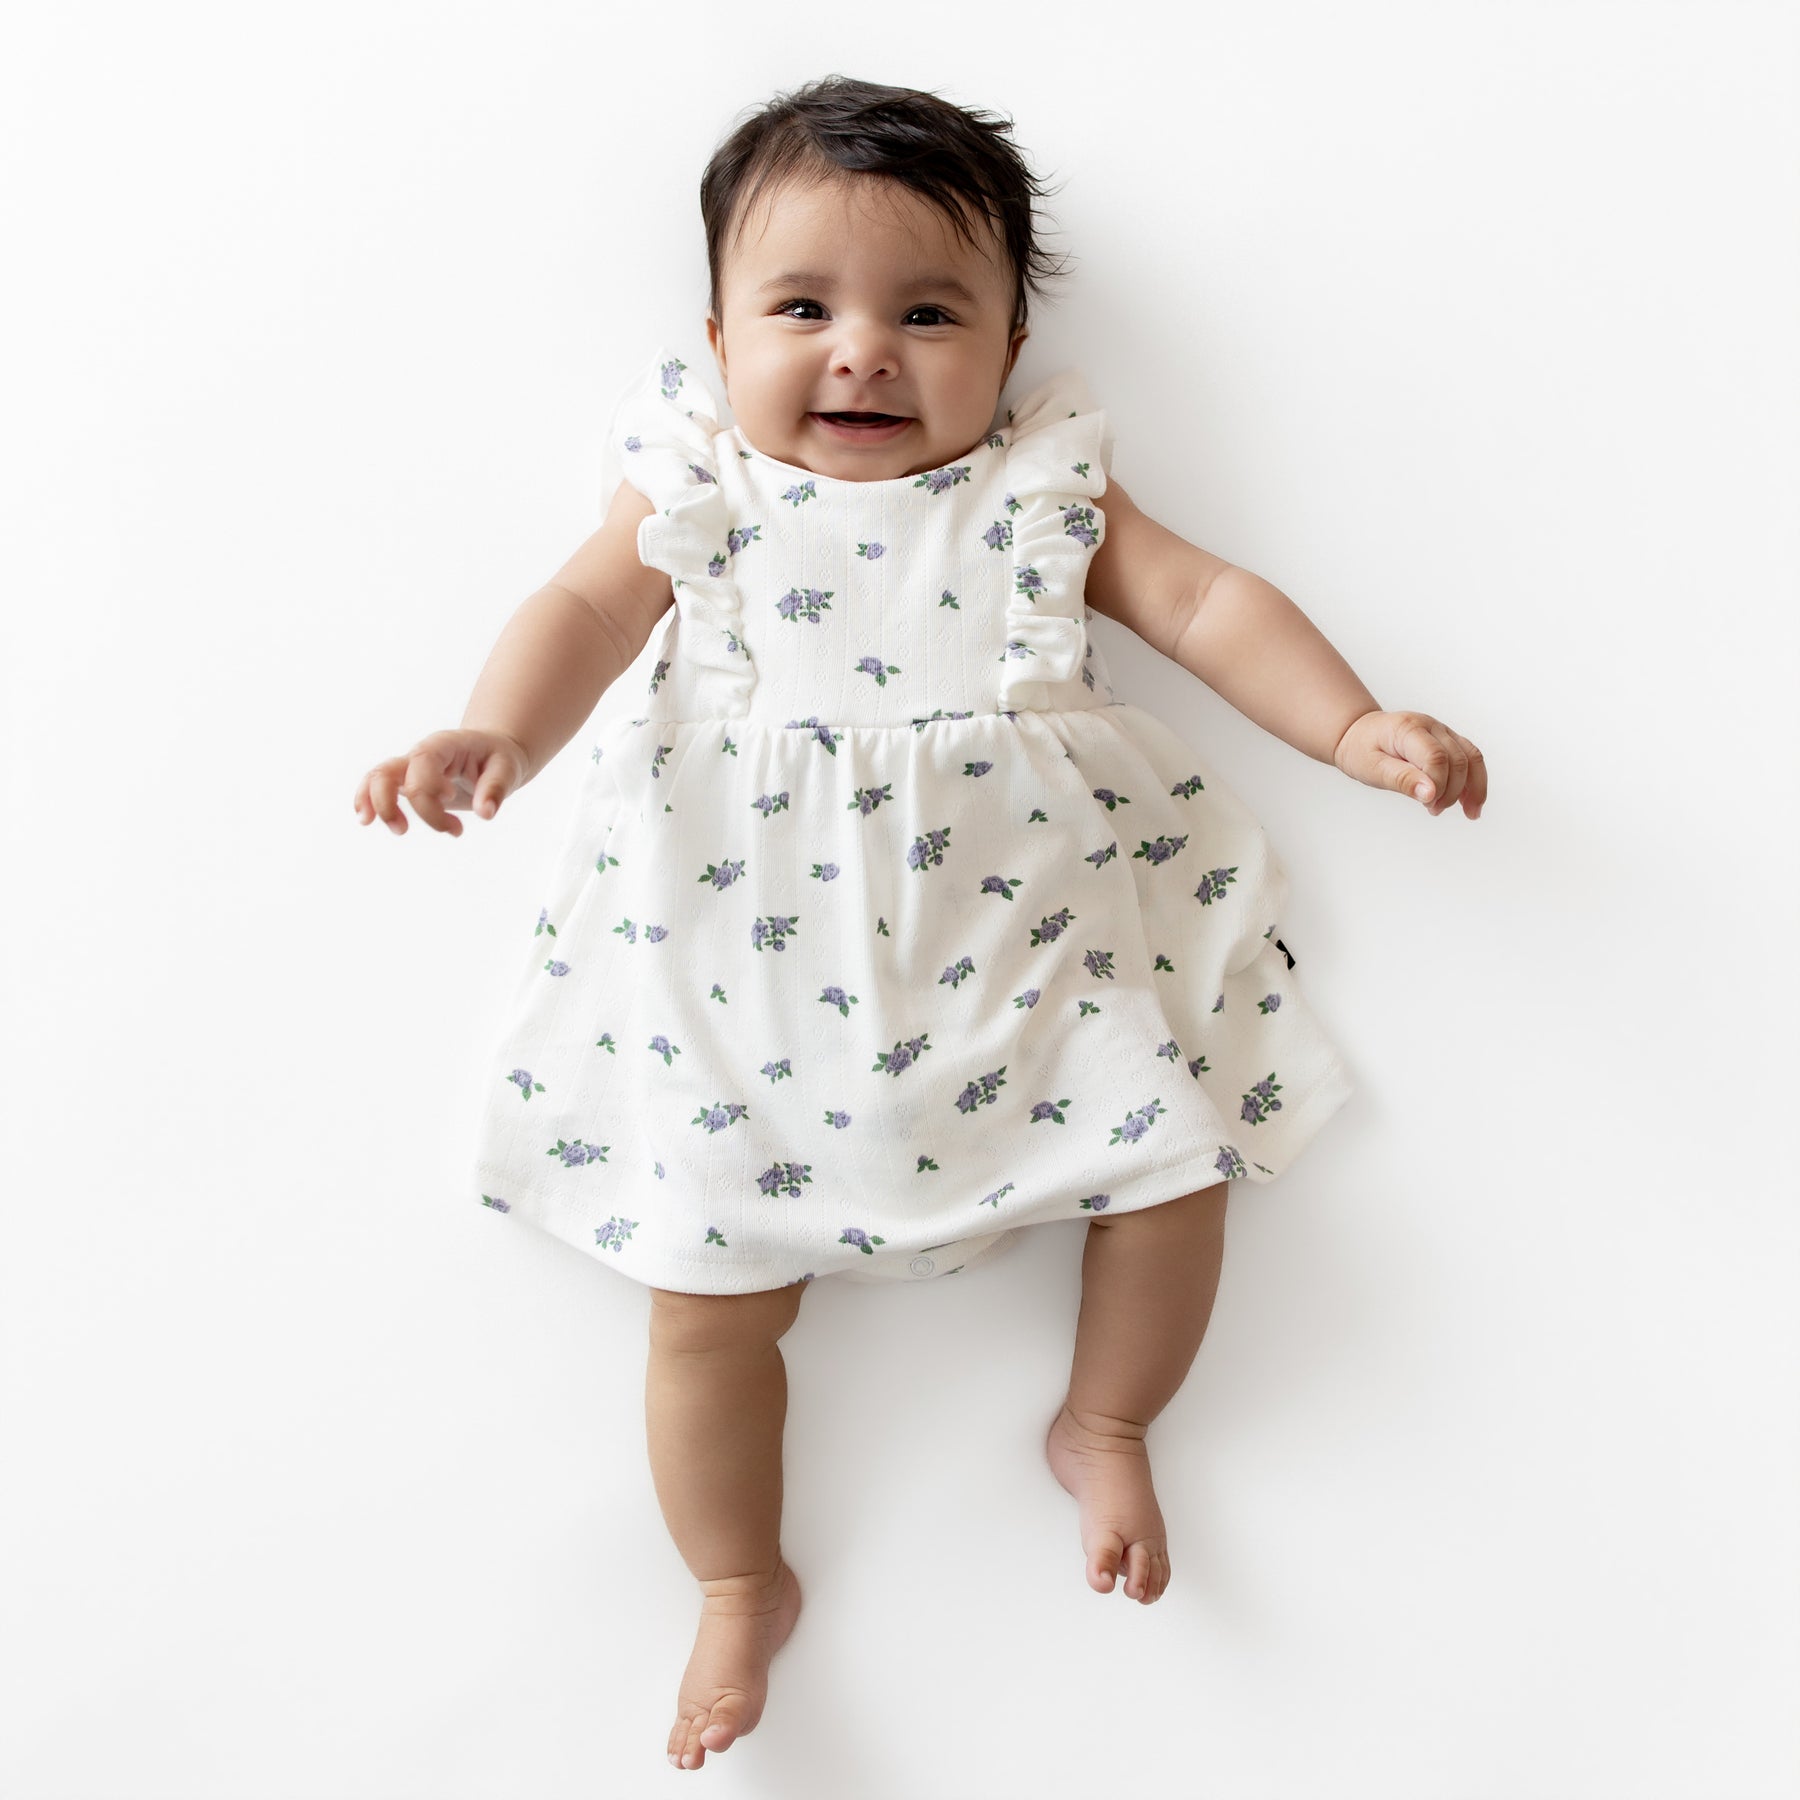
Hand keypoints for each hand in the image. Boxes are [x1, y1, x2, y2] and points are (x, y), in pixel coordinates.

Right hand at [353, 728, 530, 837]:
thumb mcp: (508, 768)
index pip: (421, 764)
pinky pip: (377, 787)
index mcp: (444, 745)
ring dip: (377, 805)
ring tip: (399, 830)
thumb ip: (496, 788)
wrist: (492, 752)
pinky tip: (366, 820)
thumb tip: (485, 813)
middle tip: (421, 829)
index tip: (451, 797)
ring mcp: (410, 767)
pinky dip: (367, 802)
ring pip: (377, 778)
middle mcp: (420, 753)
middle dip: (393, 805)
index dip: (428, 788)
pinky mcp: (407, 782)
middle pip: (388, 772)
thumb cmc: (498, 759)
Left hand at [1332, 709, 1484, 818]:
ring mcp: (1442, 731)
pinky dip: (1475, 781)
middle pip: (1457, 759)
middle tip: (1433, 810)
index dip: (1438, 784)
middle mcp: (1430, 725)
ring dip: (1473, 788)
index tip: (1428, 804)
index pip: (1436, 756)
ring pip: (1471, 757)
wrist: (1358, 734)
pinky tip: (1471, 803)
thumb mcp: (1372, 769)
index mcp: (1408, 729)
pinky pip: (1470, 758)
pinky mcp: (1448, 740)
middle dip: (1452, 791)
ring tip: (1469, 813)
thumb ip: (1401, 780)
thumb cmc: (1362, 751)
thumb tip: (1430, 794)